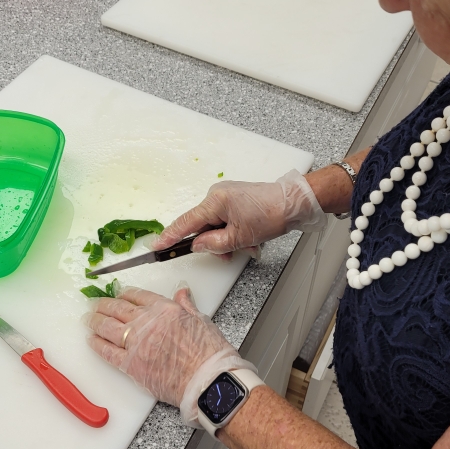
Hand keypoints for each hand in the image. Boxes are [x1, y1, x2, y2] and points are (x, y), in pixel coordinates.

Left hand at [83, 285, 254, 424]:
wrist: (207, 380)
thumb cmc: (209, 353)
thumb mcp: (201, 320)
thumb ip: (186, 305)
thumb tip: (182, 291)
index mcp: (164, 309)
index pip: (138, 295)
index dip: (125, 294)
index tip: (119, 294)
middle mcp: (146, 322)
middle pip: (118, 309)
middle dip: (104, 305)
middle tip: (95, 304)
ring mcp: (136, 343)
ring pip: (108, 327)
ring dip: (95, 321)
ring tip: (88, 319)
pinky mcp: (131, 365)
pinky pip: (108, 352)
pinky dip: (97, 345)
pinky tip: (91, 341)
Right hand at [152, 170, 325, 257]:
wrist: (294, 202)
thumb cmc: (270, 215)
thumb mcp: (239, 237)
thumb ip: (213, 244)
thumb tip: (196, 245)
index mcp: (214, 201)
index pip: (186, 222)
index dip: (170, 236)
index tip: (156, 246)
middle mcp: (217, 195)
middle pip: (203, 226)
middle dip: (215, 243)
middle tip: (230, 253)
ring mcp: (227, 196)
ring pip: (216, 226)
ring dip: (228, 240)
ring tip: (249, 244)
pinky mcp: (236, 199)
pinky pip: (226, 220)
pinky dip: (235, 232)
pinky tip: (250, 237)